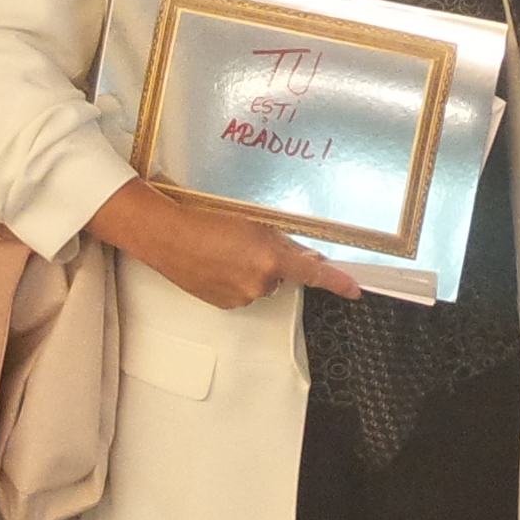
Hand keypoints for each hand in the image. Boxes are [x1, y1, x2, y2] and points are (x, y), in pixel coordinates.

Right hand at [84, 180, 361, 310]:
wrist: (164, 235)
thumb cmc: (203, 216)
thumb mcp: (249, 219)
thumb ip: (278, 238)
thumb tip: (301, 253)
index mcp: (269, 258)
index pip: (313, 274)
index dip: (337, 282)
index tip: (356, 290)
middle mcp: (259, 283)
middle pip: (282, 273)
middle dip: (272, 259)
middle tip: (245, 239)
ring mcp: (241, 296)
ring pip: (260, 282)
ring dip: (251, 268)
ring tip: (222, 248)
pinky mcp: (224, 303)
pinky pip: (242, 291)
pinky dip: (235, 278)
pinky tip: (215, 261)